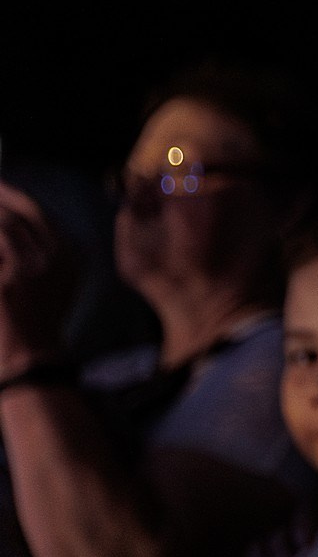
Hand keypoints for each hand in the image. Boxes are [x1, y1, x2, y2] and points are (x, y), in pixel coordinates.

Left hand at [0, 180, 76, 376]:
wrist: (29, 361)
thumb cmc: (33, 324)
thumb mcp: (49, 284)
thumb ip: (37, 254)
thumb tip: (7, 223)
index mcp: (71, 256)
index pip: (38, 213)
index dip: (12, 195)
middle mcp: (57, 258)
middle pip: (18, 214)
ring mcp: (33, 268)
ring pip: (3, 228)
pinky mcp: (8, 280)